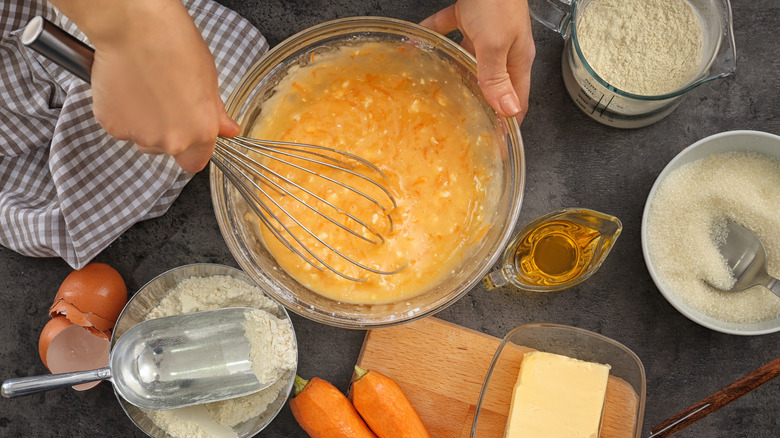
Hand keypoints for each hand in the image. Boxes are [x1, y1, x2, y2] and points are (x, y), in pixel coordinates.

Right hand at [48, 0, 238, 172]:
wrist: (135, 28)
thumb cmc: (174, 46)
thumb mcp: (208, 80)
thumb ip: (215, 113)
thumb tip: (227, 129)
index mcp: (201, 132)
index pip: (195, 163)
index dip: (191, 150)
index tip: (188, 137)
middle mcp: (172, 141)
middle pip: (166, 149)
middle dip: (165, 131)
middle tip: (163, 100)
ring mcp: (139, 135)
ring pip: (141, 138)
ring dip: (142, 122)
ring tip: (144, 89)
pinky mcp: (112, 125)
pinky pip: (118, 125)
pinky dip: (120, 112)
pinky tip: (126, 87)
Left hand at [421, 0, 534, 121]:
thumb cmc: (498, 1)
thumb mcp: (496, 44)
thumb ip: (497, 77)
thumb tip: (507, 110)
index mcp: (517, 59)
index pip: (518, 99)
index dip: (508, 122)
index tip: (495, 141)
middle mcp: (503, 49)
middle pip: (491, 83)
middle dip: (478, 102)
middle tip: (461, 121)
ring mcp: (486, 32)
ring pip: (468, 60)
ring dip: (454, 73)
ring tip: (437, 89)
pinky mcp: (469, 15)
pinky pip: (449, 30)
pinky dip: (436, 37)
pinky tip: (421, 44)